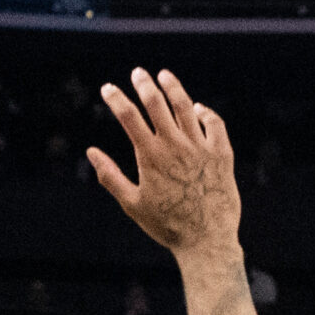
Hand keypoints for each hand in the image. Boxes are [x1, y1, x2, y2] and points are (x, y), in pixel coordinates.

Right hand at [92, 66, 242, 261]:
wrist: (207, 241)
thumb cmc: (167, 226)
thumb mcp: (132, 204)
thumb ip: (110, 176)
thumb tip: (91, 152)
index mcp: (151, 157)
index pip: (129, 117)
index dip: (116, 99)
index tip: (108, 88)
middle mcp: (176, 147)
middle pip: (157, 104)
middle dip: (144, 84)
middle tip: (137, 73)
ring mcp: (201, 148)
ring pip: (186, 107)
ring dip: (173, 88)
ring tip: (164, 76)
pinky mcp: (222, 154)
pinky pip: (214, 124)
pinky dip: (204, 112)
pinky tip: (197, 109)